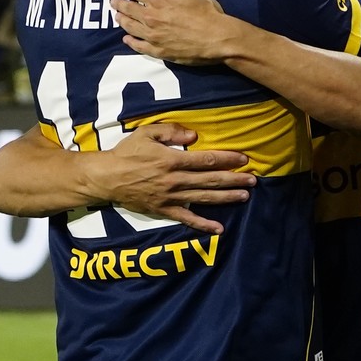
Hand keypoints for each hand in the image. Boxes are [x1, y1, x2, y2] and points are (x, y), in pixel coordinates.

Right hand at [87, 123, 255, 234]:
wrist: (107, 178)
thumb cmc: (126, 152)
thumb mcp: (146, 133)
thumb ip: (170, 131)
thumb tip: (194, 135)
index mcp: (172, 159)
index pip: (206, 159)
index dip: (227, 159)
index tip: (244, 159)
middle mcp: (175, 180)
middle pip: (210, 180)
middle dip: (234, 179)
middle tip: (253, 180)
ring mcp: (171, 197)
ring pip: (204, 198)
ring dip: (226, 198)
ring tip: (245, 196)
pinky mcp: (164, 211)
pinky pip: (187, 219)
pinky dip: (203, 225)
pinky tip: (219, 228)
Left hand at [111, 0, 245, 64]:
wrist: (215, 37)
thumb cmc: (205, 9)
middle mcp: (150, 17)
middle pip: (128, 9)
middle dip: (119, 4)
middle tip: (114, 2)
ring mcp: (152, 36)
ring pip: (130, 27)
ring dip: (122, 21)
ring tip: (118, 18)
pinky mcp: (158, 51)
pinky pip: (138, 46)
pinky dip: (130, 42)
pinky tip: (127, 39)